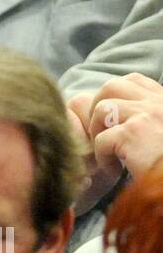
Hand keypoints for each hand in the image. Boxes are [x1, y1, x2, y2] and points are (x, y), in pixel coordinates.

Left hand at [69, 74, 162, 209]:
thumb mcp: (162, 134)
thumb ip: (152, 122)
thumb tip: (127, 122)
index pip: (134, 81)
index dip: (115, 99)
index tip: (114, 124)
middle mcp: (159, 103)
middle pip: (111, 86)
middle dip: (97, 110)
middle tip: (102, 135)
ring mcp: (147, 115)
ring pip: (102, 109)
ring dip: (97, 133)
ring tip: (108, 153)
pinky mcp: (134, 134)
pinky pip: (101, 139)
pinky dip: (102, 158)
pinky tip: (115, 171)